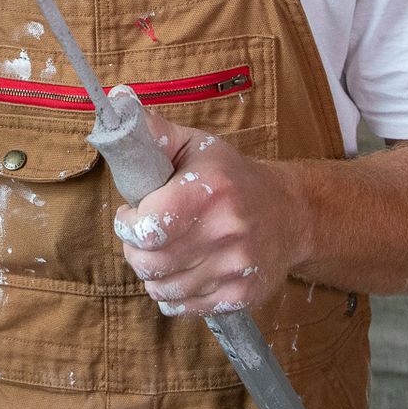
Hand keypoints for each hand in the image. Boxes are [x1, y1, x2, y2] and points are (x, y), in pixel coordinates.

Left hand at [112, 107, 297, 316]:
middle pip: (150, 263)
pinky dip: (173, 293)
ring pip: (162, 289)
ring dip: (153, 273)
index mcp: (210, 190)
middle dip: (135, 250)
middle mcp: (226, 230)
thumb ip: (153, 132)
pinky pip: (183, 308)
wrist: (291, 213)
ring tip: (165, 251)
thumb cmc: (232, 177)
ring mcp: (236, 267)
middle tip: (144, 236)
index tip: (131, 215)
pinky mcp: (241, 295)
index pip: (147, 228)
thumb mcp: (196, 146)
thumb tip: (116, 101)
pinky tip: (184, 270)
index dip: (127, 225)